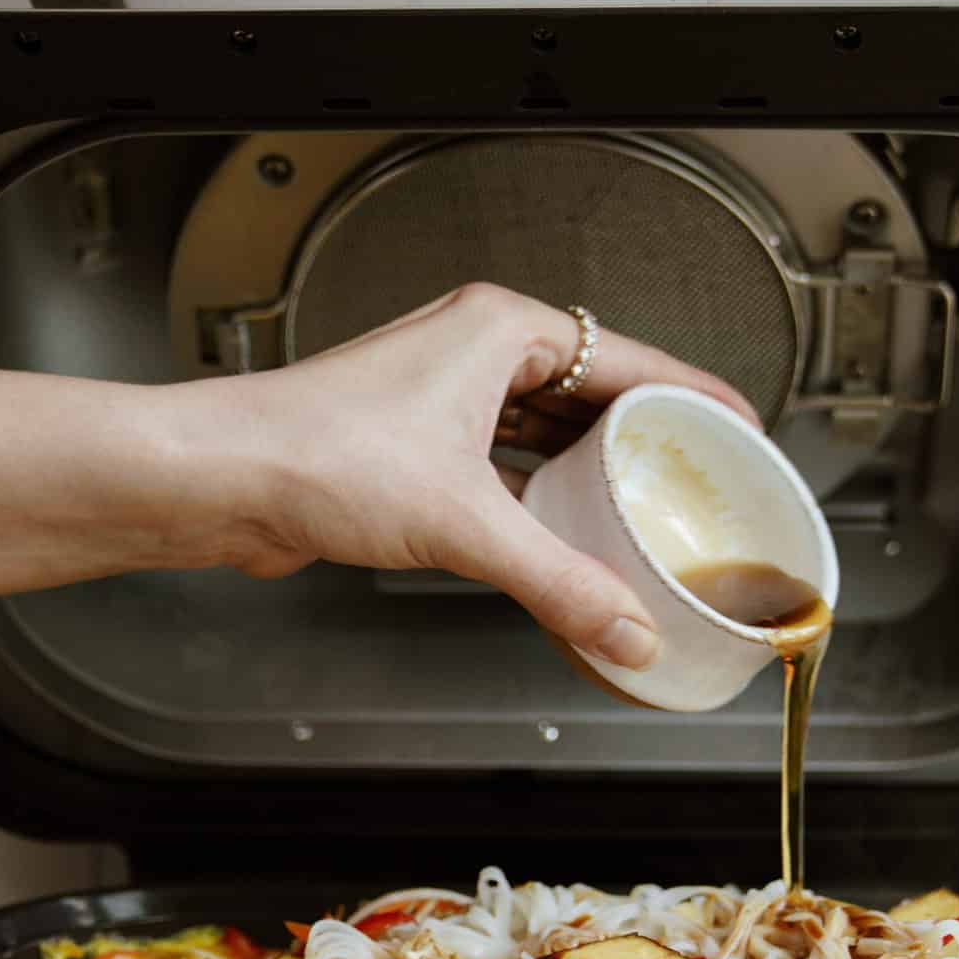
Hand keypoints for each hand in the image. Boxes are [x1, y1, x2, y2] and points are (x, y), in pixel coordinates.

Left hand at [171, 283, 759, 671]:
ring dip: (589, 478)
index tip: (738, 427)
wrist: (220, 481)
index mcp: (498, 332)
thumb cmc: (310, 453)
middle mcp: (472, 355)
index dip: (693, 394)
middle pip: (591, 396)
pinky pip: (505, 472)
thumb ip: (558, 582)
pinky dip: (540, 506)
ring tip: (643, 519)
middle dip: (643, 443)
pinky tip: (564, 543)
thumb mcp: (463, 522)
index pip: (628, 357)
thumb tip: (625, 626)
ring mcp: (442, 400)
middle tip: (697, 485)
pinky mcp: (415, 449)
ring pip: (545, 436)